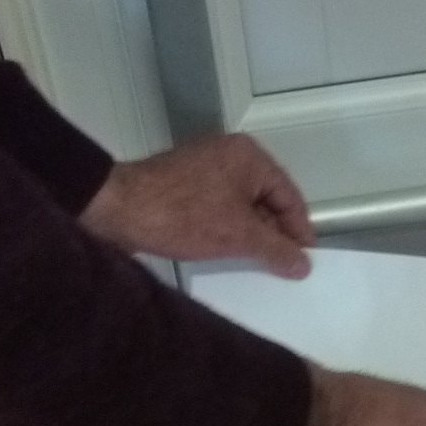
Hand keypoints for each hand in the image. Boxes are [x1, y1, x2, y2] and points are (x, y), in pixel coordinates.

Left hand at [81, 133, 312, 276]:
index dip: (300, 231)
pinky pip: (219, 210)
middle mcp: (230, 156)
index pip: (289, 195)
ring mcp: (205, 169)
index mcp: (249, 157)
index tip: (307, 262)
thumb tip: (303, 265)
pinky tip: (231, 257)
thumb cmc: (184, 216)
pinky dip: (229, 232)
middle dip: (276, 235)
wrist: (118, 209)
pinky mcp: (185, 186)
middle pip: (266, 200)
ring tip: (261, 269)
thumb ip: (276, 249)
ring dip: (252, 237)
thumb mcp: (237, 236)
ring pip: (242, 207)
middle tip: (286, 269)